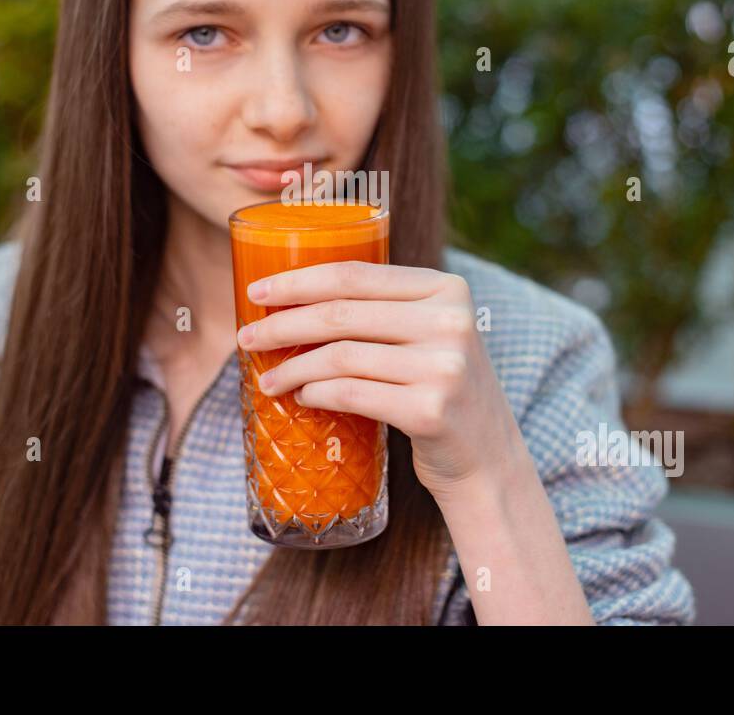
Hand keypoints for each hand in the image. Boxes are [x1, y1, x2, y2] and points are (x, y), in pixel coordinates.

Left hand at [236, 260, 529, 500]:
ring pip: (341, 357)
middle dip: (282, 324)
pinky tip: (302, 397)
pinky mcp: (432, 410)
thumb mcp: (429, 335)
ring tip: (267, 379)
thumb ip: (386, 309)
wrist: (487, 457)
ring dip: (292, 368)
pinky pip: (353, 394)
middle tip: (246, 338)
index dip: (298, 280)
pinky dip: (318, 394)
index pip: (355, 274)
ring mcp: (444, 366)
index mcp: (447, 289)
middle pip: (342, 314)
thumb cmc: (440, 389)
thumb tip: (292, 297)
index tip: (256, 291)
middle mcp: (450, 321)